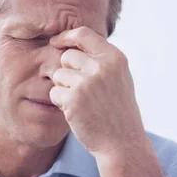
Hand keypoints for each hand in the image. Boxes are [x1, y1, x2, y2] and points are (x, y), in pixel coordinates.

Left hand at [48, 27, 146, 156]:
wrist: (122, 142)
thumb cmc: (117, 110)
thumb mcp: (118, 78)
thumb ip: (100, 60)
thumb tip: (70, 42)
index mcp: (115, 58)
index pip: (83, 34)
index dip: (65, 37)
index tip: (55, 42)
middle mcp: (102, 67)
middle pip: (66, 56)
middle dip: (67, 71)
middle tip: (81, 90)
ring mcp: (87, 82)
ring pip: (58, 75)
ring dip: (63, 88)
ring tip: (82, 102)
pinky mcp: (73, 99)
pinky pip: (54, 92)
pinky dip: (60, 102)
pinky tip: (76, 112)